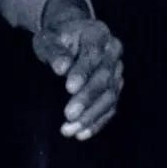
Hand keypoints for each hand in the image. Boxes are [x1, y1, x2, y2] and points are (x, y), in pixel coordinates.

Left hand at [32, 0, 122, 140]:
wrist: (71, 34)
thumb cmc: (57, 36)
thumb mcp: (49, 38)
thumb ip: (55, 52)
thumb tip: (60, 68)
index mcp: (97, 33)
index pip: (93, 54)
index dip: (82, 71)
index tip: (68, 88)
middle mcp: (113, 51)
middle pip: (104, 78)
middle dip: (86, 98)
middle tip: (68, 115)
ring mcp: (117, 70)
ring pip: (110, 96)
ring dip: (91, 116)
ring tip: (69, 130)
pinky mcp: (116, 86)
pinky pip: (111, 106)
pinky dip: (97, 121)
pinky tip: (82, 134)